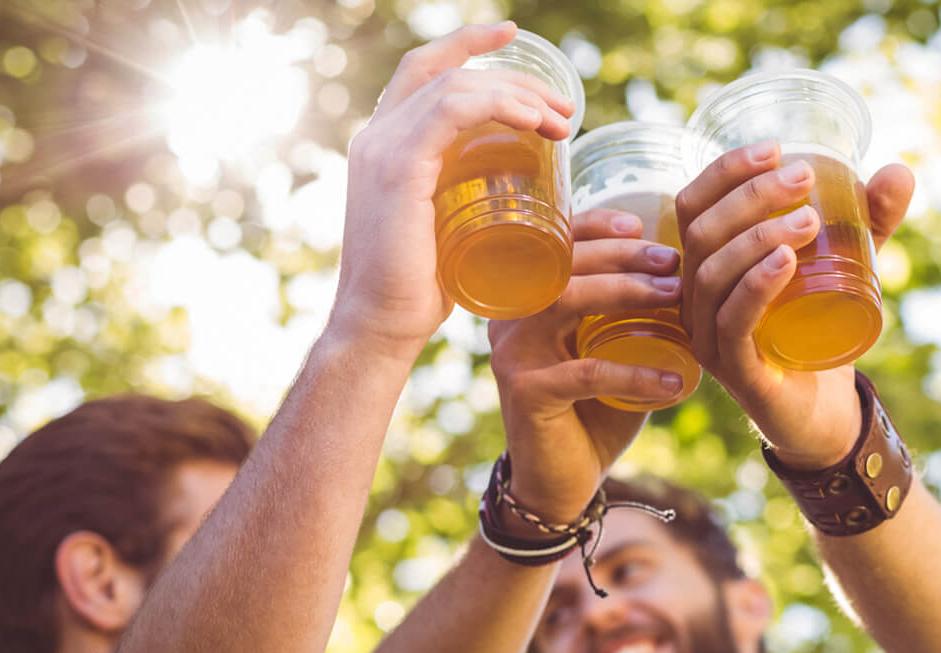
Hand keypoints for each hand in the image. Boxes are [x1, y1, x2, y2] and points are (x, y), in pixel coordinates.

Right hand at [329, 22, 574, 365]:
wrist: (381, 328)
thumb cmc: (420, 293)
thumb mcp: (445, 230)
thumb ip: (465, 201)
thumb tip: (518, 194)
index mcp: (383, 145)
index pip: (423, 71)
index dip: (466, 43)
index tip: (512, 34)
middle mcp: (376, 137)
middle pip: (447, 72)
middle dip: (513, 78)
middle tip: (564, 107)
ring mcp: (382, 149)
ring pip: (456, 86)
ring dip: (518, 93)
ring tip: (562, 120)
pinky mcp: (398, 168)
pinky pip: (451, 110)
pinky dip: (498, 105)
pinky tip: (535, 122)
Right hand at [488, 208, 685, 525]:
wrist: (562, 479)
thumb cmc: (595, 409)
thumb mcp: (612, 351)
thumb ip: (633, 313)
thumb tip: (688, 268)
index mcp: (527, 299)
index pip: (555, 245)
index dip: (597, 225)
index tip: (644, 223)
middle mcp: (510, 318)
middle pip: (563, 263)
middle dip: (622, 254)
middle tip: (673, 260)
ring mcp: (513, 354)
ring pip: (567, 300)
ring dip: (625, 292)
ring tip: (675, 297)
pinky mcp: (527, 393)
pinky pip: (587, 372)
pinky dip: (636, 375)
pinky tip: (676, 383)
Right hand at [676, 143, 914, 469]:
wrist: (829, 415)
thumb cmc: (822, 333)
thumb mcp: (847, 267)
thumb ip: (869, 222)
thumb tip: (898, 171)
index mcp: (708, 266)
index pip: (694, 205)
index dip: (726, 171)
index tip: (776, 147)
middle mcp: (697, 301)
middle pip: (701, 232)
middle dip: (751, 196)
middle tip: (803, 178)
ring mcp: (710, 338)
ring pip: (712, 274)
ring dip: (758, 236)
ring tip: (809, 219)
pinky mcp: (736, 371)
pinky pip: (732, 322)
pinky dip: (756, 285)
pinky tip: (786, 261)